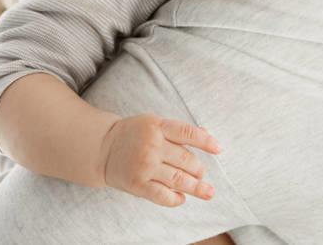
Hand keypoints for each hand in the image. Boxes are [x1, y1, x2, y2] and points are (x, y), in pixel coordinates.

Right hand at [99, 114, 222, 206]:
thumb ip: (178, 130)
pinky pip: (162, 195)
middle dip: (199, 169)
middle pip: (186, 160)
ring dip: (196, 187)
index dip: (206, 141)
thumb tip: (207, 133)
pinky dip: (176, 199)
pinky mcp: (138, 184)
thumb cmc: (134, 134)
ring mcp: (145, 166)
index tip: (218, 149)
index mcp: (157, 126)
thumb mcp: (154, 123)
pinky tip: (182, 197)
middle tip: (201, 174)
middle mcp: (152, 145)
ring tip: (208, 192)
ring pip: (178, 179)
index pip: (187, 133)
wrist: (103, 147)